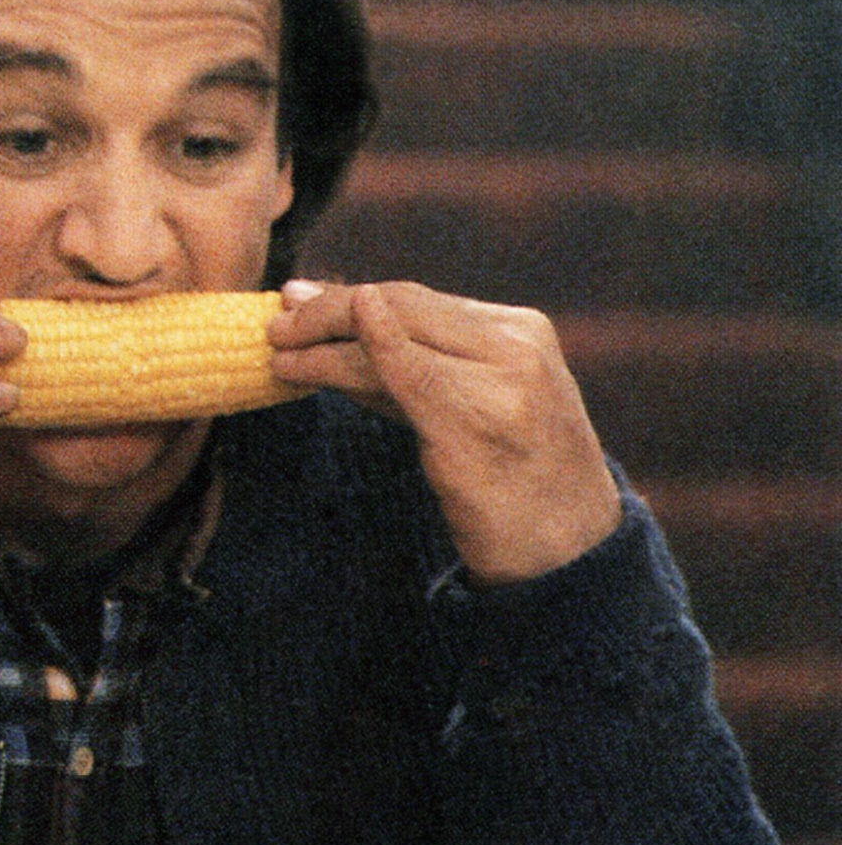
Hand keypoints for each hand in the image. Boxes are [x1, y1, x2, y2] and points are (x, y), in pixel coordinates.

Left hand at [268, 279, 620, 582]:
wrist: (568, 545)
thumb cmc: (513, 480)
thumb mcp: (472, 407)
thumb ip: (413, 369)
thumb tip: (342, 334)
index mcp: (520, 331)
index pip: (417, 300)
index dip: (347, 299)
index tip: (298, 300)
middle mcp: (515, 344)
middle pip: (403, 306)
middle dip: (328, 312)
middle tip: (275, 325)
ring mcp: (501, 379)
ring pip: (394, 337)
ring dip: (323, 344)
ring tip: (276, 354)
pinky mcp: (475, 421)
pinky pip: (406, 375)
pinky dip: (362, 352)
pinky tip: (318, 352)